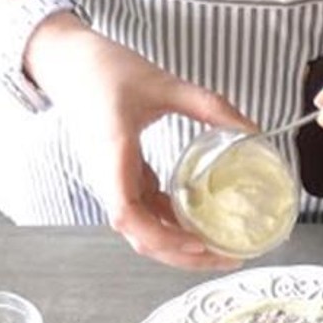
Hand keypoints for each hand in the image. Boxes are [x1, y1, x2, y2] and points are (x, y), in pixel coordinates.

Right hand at [25, 14, 254, 269]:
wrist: (68, 63)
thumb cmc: (106, 70)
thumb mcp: (164, 83)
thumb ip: (209, 106)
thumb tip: (254, 132)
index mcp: (114, 155)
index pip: (127, 214)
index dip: (161, 237)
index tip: (197, 242)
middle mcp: (109, 178)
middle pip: (140, 236)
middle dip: (182, 255)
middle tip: (227, 258)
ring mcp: (114, 182)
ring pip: (143, 230)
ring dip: (179, 246)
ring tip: (221, 250)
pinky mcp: (121, 179)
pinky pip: (146, 213)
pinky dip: (172, 226)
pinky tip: (202, 226)